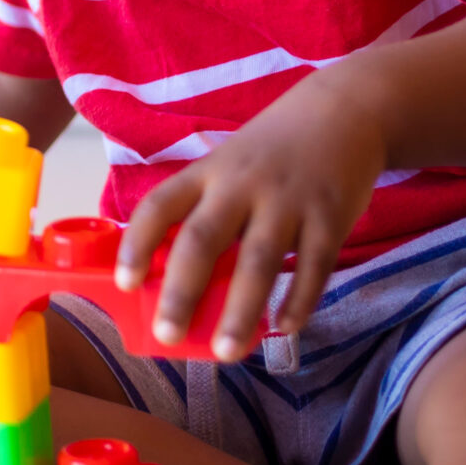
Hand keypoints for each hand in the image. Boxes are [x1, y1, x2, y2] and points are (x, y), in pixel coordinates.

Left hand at [116, 75, 388, 363]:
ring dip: (240, 311)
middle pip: (202, 240)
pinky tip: (284, 328)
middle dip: (181, 291)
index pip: (159, 206)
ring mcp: (288, 201)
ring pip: (257, 261)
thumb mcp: (227, 165)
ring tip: (226, 352)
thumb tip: (173, 277)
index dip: (137, 244)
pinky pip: (313, 266)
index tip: (123, 283)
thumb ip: (204, 211)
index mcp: (207, 172)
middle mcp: (242, 185)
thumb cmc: (270, 151)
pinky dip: (299, 300)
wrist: (343, 112)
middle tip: (167, 334)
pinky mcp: (330, 217)